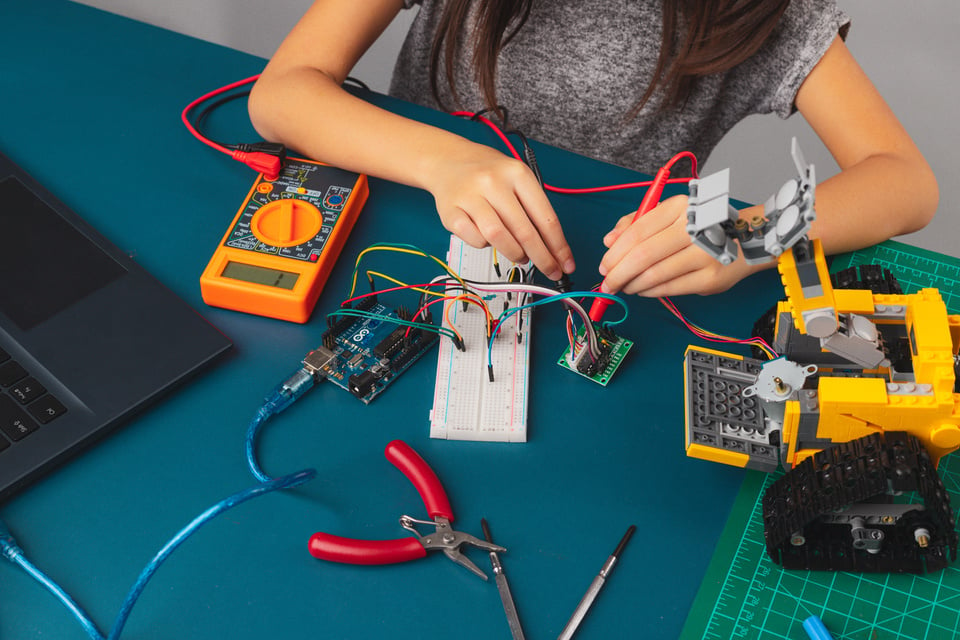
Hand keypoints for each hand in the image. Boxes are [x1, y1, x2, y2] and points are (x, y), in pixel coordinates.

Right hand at [425, 143, 574, 280]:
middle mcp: (493, 182)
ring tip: (520, 255)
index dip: (558, 246)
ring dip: (514, 253)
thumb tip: (552, 248)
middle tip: (551, 271)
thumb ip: (532, 208)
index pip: (545, 217)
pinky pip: (475, 240)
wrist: (447, 160)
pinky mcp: (451, 212)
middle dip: (542, 258)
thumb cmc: (487, 173)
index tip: (566, 263)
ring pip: (498, 237)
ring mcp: (470, 197)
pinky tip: (489, 239)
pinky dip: (485, 245)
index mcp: (517, 173)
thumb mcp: (516, 178)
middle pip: (524, 231)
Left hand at [598, 195, 754, 296]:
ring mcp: (704, 254)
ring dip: (631, 284)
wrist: (745, 240)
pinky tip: (641, 290)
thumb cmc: (700, 228)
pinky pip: (669, 288)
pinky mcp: (709, 278)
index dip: (615, 252)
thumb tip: (609, 240)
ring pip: (654, 275)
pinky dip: (648, 292)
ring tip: (623, 286)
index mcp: (680, 207)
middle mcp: (694, 228)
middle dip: (618, 273)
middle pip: (642, 255)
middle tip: (607, 282)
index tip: (604, 264)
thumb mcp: (670, 215)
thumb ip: (636, 223)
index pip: (637, 231)